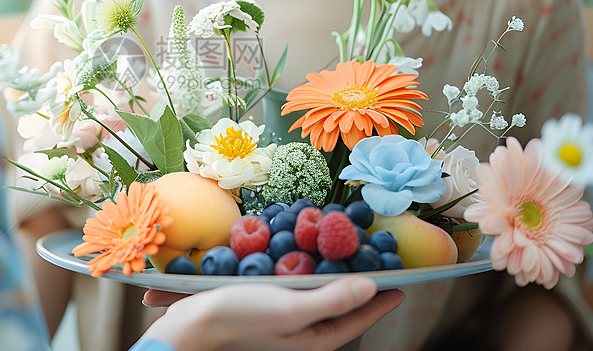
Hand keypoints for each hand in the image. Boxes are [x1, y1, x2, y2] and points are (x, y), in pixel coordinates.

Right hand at [138, 277, 403, 350]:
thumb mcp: (290, 308)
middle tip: (376, 261)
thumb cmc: (240, 318)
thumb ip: (331, 300)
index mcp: (314, 339)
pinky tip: (301, 255)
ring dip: (332, 274)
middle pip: (339, 306)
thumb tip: (371, 287)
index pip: (357, 318)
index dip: (381, 300)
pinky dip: (303, 270)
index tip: (402, 283)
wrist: (190, 324)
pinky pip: (293, 287)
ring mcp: (283, 320)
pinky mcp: (265, 306)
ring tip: (345, 253)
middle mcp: (301, 332)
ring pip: (317, 295)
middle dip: (359, 285)